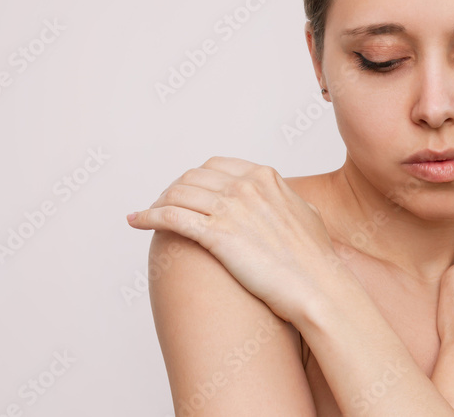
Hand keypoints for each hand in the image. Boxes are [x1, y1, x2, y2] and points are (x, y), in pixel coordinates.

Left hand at [125, 156, 338, 324]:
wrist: (317, 287)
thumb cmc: (315, 259)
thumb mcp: (306, 213)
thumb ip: (286, 200)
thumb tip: (279, 198)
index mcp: (264, 177)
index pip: (215, 166)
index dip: (195, 178)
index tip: (186, 191)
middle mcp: (245, 186)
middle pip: (191, 177)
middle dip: (172, 190)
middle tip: (163, 205)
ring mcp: (230, 208)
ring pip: (177, 194)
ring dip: (157, 202)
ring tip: (147, 215)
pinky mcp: (216, 234)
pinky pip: (170, 217)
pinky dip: (147, 216)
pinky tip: (135, 221)